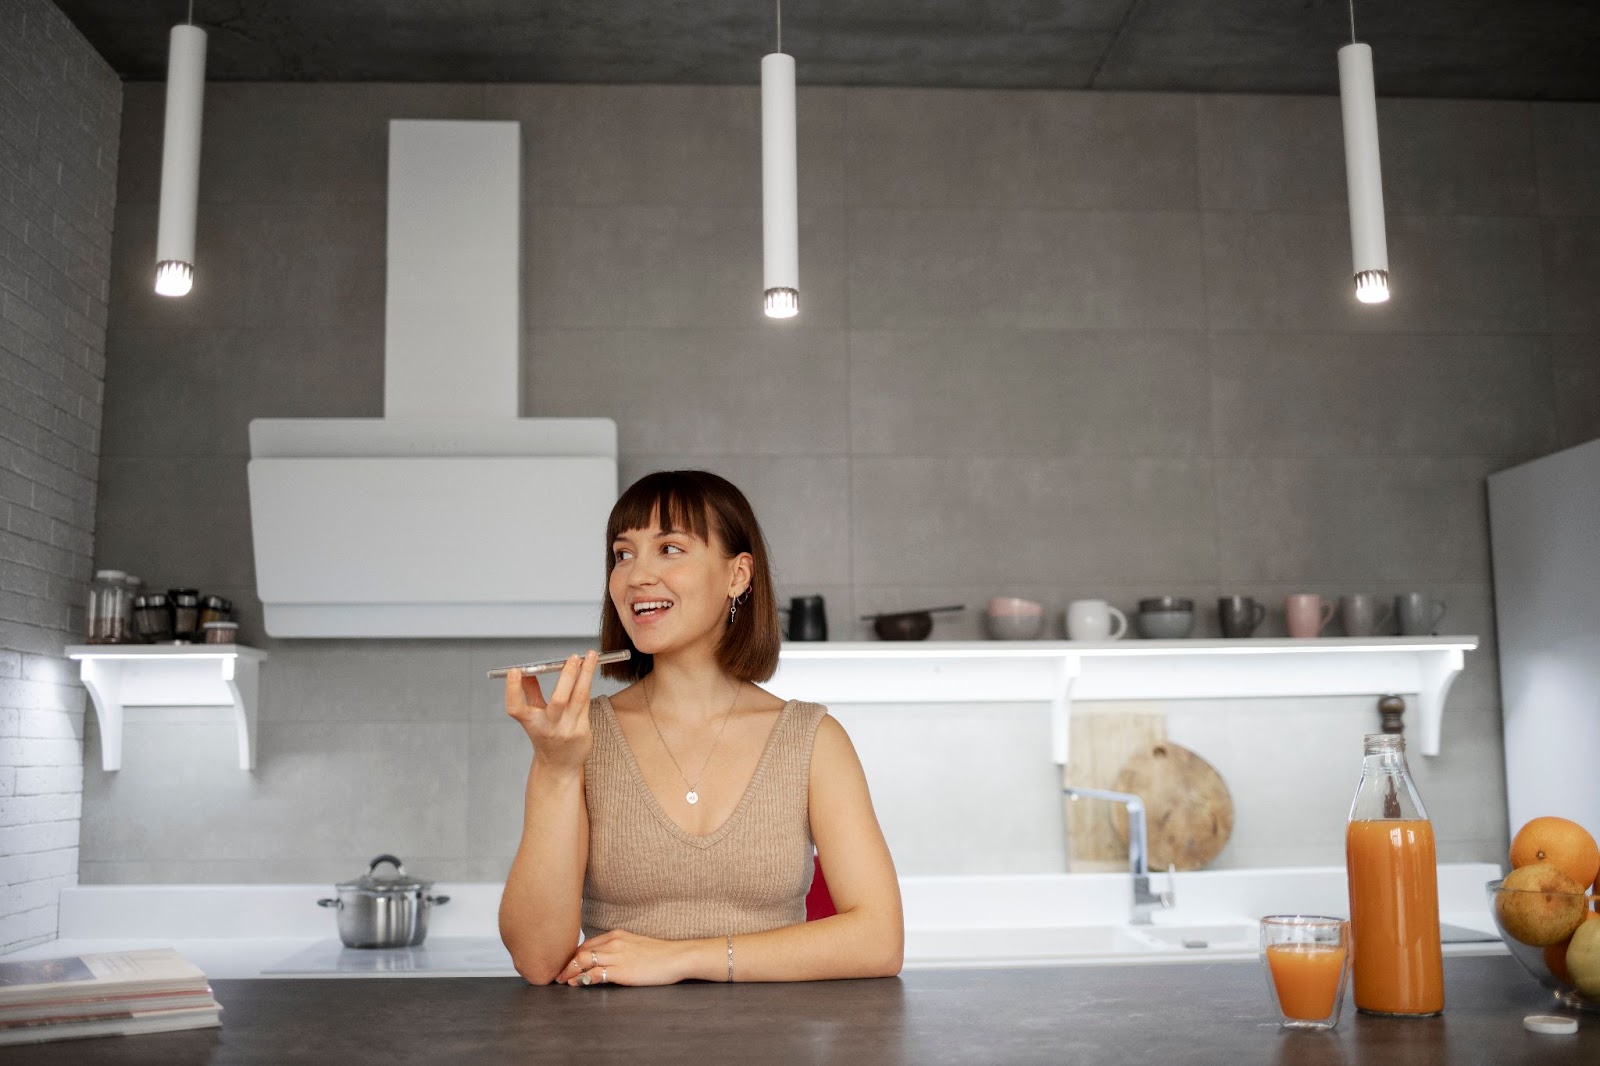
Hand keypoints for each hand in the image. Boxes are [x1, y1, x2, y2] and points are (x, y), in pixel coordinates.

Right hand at [504, 650, 597, 771]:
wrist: (559, 765)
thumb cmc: (545, 735)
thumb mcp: (533, 716)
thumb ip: (529, 692)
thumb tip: (525, 670)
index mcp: (531, 723)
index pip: (516, 707)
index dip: (512, 690)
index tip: (514, 671)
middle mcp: (548, 728)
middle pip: (558, 700)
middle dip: (567, 675)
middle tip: (574, 657)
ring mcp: (567, 730)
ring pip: (579, 697)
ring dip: (586, 674)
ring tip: (591, 656)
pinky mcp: (583, 731)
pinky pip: (586, 703)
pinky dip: (587, 685)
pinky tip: (590, 672)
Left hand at [561, 929, 694, 986]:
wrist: (676, 958)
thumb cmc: (659, 954)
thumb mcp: (635, 945)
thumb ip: (619, 949)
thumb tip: (605, 959)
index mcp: (616, 935)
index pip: (586, 944)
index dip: (573, 956)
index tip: (566, 965)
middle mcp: (614, 943)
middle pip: (581, 951)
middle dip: (566, 964)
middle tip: (558, 976)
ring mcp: (617, 956)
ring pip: (584, 961)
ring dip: (570, 972)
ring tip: (563, 981)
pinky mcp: (622, 970)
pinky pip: (596, 973)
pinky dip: (583, 978)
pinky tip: (577, 984)